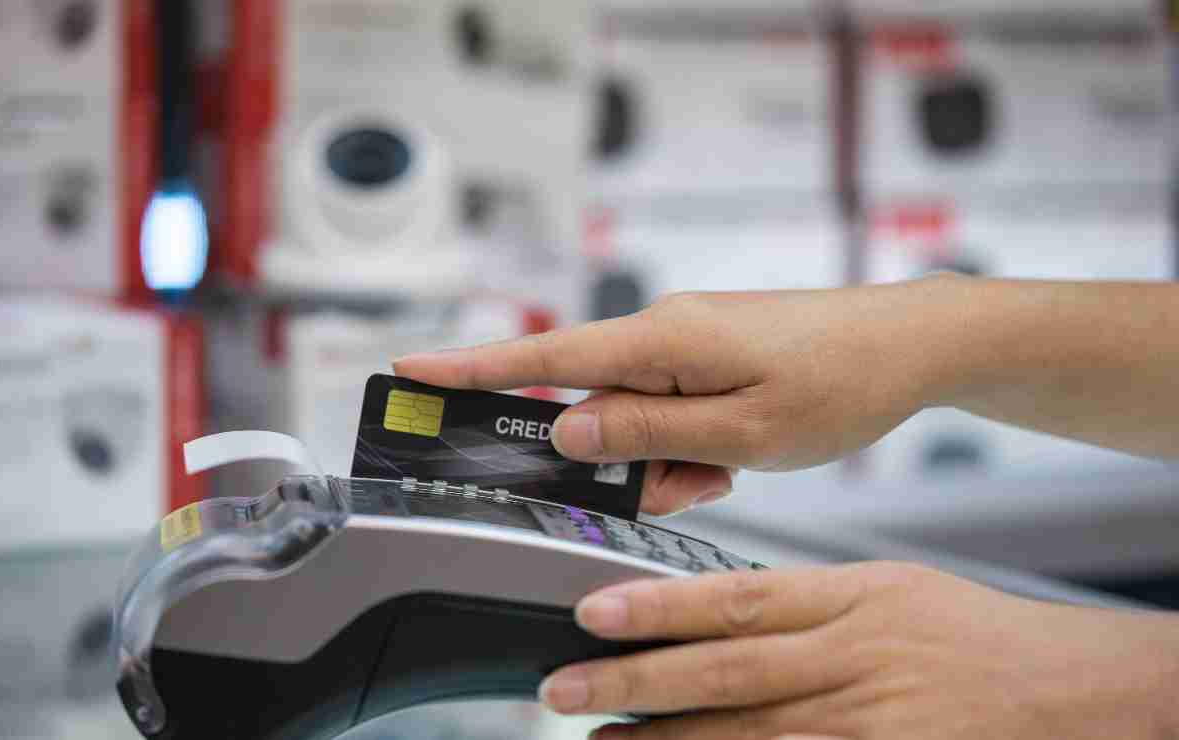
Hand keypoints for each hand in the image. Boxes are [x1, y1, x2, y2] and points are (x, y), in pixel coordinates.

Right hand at [395, 281, 950, 514]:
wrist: (908, 344)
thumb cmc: (838, 378)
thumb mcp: (740, 428)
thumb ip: (645, 431)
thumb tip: (567, 428)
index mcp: (661, 340)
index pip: (544, 355)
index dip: (470, 369)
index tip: (407, 373)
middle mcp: (663, 333)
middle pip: (593, 403)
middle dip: (623, 455)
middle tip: (692, 477)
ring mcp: (686, 342)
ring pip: (636, 417)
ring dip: (668, 456)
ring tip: (731, 465)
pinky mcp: (707, 356)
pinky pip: (671, 409)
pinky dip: (692, 444)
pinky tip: (736, 454)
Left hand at [537, 563, 1178, 739]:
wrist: (1066, 688)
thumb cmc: (970, 633)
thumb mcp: (884, 588)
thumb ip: (802, 598)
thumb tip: (715, 609)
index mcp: (848, 597)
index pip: (735, 597)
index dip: (658, 606)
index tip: (593, 610)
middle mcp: (851, 656)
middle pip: (725, 670)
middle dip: (635, 680)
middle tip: (564, 687)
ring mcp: (868, 719)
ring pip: (747, 732)